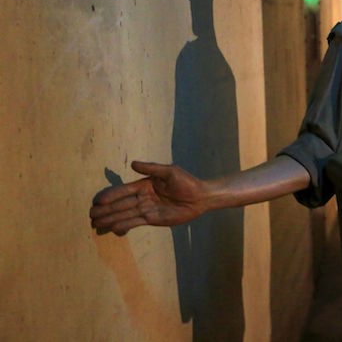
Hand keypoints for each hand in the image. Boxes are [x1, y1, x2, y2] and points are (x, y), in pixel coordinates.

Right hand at [90, 161, 209, 235]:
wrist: (200, 197)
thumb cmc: (187, 182)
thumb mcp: (170, 172)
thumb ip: (151, 168)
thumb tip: (132, 163)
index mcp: (145, 184)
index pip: (124, 191)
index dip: (111, 196)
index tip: (97, 201)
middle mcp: (143, 197)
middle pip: (121, 204)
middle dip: (106, 210)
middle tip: (90, 215)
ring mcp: (147, 209)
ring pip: (125, 214)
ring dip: (110, 219)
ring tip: (96, 224)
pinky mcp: (152, 219)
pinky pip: (134, 222)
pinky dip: (123, 225)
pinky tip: (112, 229)